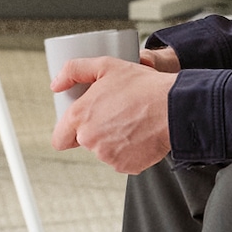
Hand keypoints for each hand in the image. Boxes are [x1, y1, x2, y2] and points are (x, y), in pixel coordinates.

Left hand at [53, 49, 182, 175]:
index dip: (67, 132)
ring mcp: (108, 156)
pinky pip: (121, 160)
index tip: (79, 125)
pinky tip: (139, 134)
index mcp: (81, 116)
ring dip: (112, 141)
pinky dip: (128, 151)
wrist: (175, 108)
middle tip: (115, 115)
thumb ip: (74, 71)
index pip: (59, 139)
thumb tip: (56, 84)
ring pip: (103, 152)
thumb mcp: (106, 65)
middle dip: (95, 131)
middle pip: (84, 143)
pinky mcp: (126, 166)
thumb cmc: (143, 86)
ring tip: (131, 122)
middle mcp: (90, 139)